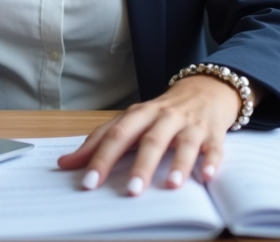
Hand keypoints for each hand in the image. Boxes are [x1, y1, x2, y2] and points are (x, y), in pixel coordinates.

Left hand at [56, 74, 242, 194]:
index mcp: (140, 114)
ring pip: (183, 143)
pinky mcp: (213, 133)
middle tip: (130, 191)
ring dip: (178, 164)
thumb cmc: (162, 111)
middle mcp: (164, 117)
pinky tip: (207, 176)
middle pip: (150, 139)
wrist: (205, 89)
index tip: (88, 183)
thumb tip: (65, 164)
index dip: (101, 158)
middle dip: (140, 165)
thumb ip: (100, 141)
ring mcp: (190, 124)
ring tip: (171, 186)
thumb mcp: (131, 121)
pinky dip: (212, 161)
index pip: (116, 135)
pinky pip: (213, 147)